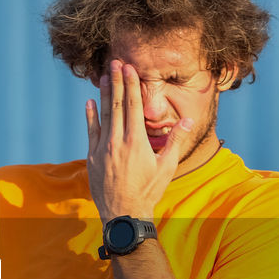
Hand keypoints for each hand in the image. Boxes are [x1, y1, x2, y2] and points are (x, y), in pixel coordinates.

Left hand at [85, 59, 196, 221]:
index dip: (130, 84)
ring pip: (102, 115)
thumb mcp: (166, 167)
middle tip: (115, 62)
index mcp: (136, 141)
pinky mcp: (92, 158)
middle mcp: (117, 141)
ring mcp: (102, 149)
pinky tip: (89, 102)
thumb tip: (190, 120)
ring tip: (103, 76)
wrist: (123, 215)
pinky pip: (91, 132)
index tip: (129, 67)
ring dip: (103, 94)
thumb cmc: (148, 192)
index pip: (132, 105)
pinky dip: (90, 116)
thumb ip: (175, 141)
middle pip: (116, 104)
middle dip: (116, 82)